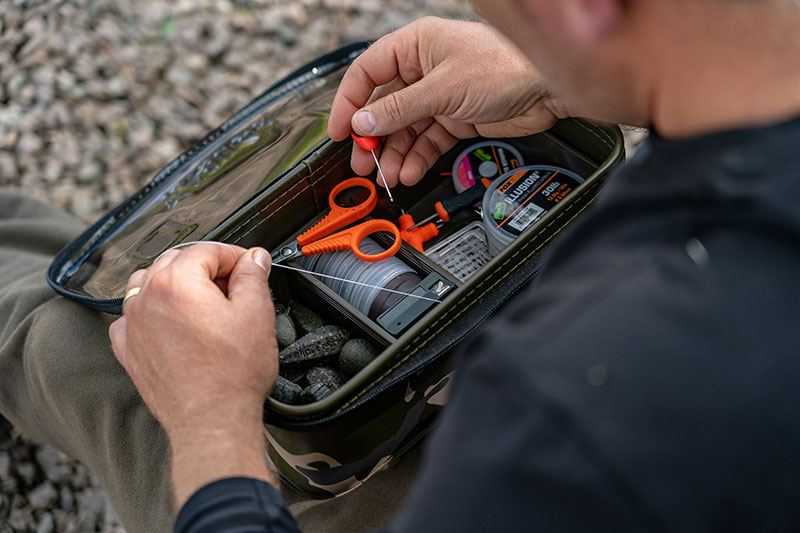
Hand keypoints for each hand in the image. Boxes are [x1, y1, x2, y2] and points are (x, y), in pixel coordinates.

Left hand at [109, 243, 277, 505]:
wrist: (211, 422)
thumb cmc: (233, 374)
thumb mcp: (256, 314)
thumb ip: (253, 277)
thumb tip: (254, 259)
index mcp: (178, 282)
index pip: (206, 250)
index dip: (234, 255)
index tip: (250, 267)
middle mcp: (147, 298)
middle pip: (175, 261)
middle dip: (206, 267)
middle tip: (233, 285)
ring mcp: (133, 325)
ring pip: (148, 284)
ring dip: (175, 283)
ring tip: (202, 301)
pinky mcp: (129, 350)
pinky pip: (132, 317)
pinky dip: (151, 312)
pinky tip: (173, 324)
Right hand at [328, 17, 565, 186]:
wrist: (547, 87)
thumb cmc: (505, 66)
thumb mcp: (443, 88)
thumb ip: (400, 108)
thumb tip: (364, 122)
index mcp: (414, 46)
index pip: (367, 73)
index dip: (349, 102)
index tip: (338, 131)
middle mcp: (423, 70)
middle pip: (384, 106)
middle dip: (371, 137)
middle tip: (361, 162)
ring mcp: (439, 95)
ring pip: (405, 129)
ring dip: (393, 154)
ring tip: (385, 176)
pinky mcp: (455, 118)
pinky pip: (427, 141)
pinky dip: (417, 157)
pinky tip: (409, 171)